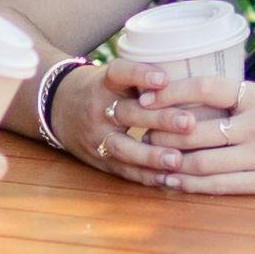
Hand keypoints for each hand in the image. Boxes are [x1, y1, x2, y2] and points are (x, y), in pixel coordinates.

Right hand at [65, 54, 238, 188]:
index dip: (140, 75)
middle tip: (189, 123)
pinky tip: (168, 179)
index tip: (163, 79)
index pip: (120, 73)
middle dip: (159, 119)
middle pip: (128, 113)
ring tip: (177, 160)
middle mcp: (98, 109)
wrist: (58, 108)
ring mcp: (96, 137)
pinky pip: (123, 170)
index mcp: (104, 82)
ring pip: (123, 147)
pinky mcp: (99, 159)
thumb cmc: (102, 89)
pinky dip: (145, 176)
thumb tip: (197, 78)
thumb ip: (145, 79)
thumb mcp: (115, 76)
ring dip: (151, 155)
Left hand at [121, 74, 254, 196]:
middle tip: (134, 132)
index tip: (146, 95)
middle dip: (159, 131)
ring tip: (146, 160)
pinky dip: (190, 185)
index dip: (171, 91)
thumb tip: (200, 105)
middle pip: (193, 128)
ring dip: (168, 162)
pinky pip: (218, 185)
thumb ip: (245, 102)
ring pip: (199, 160)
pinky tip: (173, 183)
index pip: (205, 86)